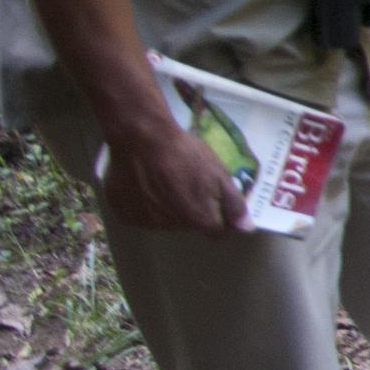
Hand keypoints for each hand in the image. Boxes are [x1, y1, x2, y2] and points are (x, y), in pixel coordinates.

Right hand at [100, 117, 252, 234]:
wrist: (141, 138)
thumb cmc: (185, 154)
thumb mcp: (219, 174)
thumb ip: (234, 205)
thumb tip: (245, 229)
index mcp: (198, 219)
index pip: (217, 232)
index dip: (220, 218)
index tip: (215, 200)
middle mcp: (172, 227)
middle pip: (190, 225)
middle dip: (192, 209)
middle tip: (187, 183)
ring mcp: (145, 221)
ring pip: (164, 220)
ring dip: (167, 207)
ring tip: (164, 180)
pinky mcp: (123, 214)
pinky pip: (140, 214)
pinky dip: (144, 204)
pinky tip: (145, 184)